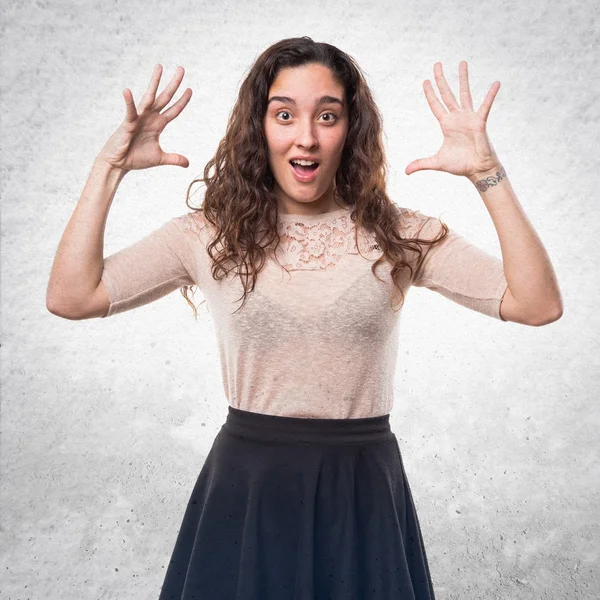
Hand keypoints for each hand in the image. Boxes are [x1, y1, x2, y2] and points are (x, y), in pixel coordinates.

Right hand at [96, 64, 191, 171]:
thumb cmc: (136, 158)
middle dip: (174, 84)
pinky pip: (129, 111)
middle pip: (164, 98)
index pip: (173, 110)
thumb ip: (174, 159)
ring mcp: (139, 118)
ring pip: (149, 97)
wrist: (119, 164)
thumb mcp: (160, 158)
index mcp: (158, 124)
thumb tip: (188, 164)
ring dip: (154, 82)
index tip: (190, 89)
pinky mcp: (127, 123)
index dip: (182, 101)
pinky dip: (128, 102)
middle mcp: (149, 117)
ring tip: (159, 67)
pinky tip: (127, 91)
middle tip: (181, 68)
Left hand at [405, 61, 500, 177]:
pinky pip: (486, 106)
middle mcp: (457, 118)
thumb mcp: (437, 163)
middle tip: (437, 64)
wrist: (477, 170)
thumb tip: (405, 172)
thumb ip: (421, 164)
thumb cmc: (459, 165)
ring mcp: (469, 118)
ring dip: (463, 78)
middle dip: (441, 79)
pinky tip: (496, 83)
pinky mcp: (480, 122)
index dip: (430, 93)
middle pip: (447, 94)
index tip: (425, 81)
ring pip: (465, 93)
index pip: (436, 105)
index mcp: (446, 124)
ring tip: (462, 62)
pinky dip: (491, 95)